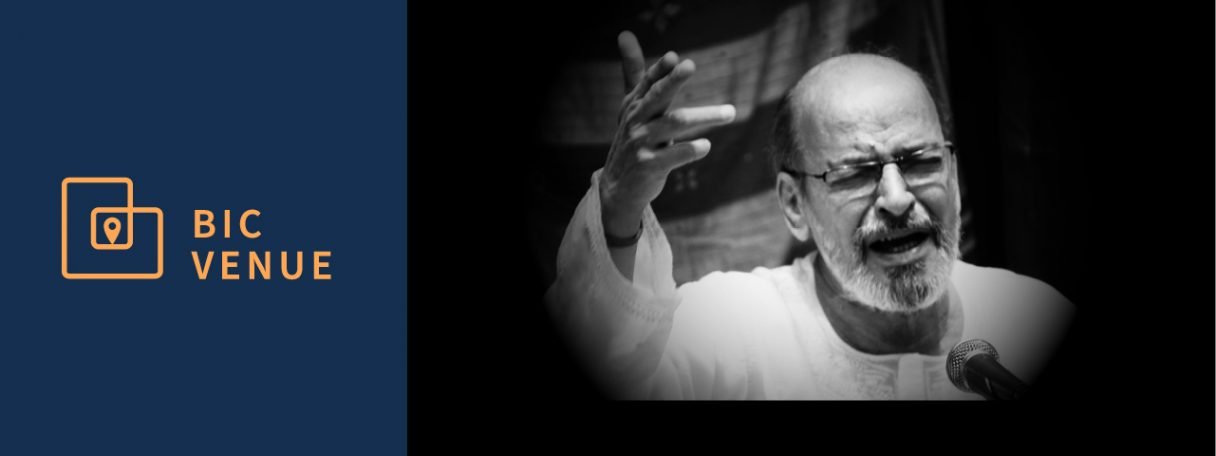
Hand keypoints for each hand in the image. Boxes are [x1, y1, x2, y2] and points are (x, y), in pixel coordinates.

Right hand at [599, 31, 735, 238]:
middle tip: (690, 65)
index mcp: (635, 104)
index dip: (660, 70)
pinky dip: (690, 150)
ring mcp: (642, 144)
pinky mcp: (650, 166)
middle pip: (657, 97)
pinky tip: (706, 145)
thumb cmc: (633, 138)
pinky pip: (673, 155)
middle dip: (672, 81)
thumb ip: (636, 72)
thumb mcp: (631, 105)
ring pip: (674, 124)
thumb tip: (625, 33)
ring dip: (703, 116)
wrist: (619, 187)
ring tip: (731, 113)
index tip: (674, 58)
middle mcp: (636, 121)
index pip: (648, 82)